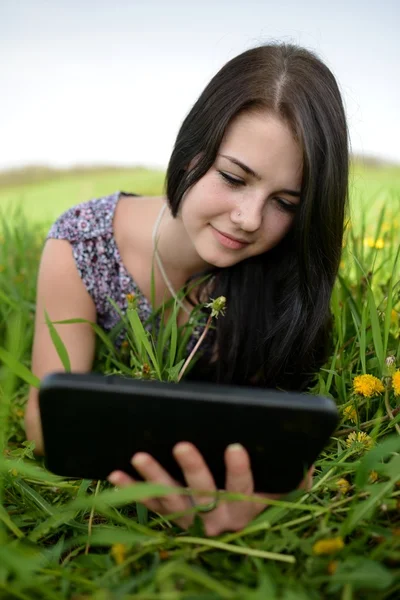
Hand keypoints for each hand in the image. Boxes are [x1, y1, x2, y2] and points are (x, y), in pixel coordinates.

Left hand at [108, 443, 313, 536]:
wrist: (234, 531)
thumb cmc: (259, 497)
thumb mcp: (280, 492)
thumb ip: (293, 479)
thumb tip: (306, 462)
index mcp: (246, 509)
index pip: (245, 490)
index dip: (240, 471)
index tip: (235, 446)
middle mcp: (216, 519)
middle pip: (204, 495)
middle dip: (193, 469)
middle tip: (181, 445)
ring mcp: (189, 520)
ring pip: (170, 500)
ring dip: (153, 477)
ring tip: (138, 456)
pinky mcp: (169, 517)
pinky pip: (148, 504)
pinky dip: (131, 489)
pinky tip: (114, 473)